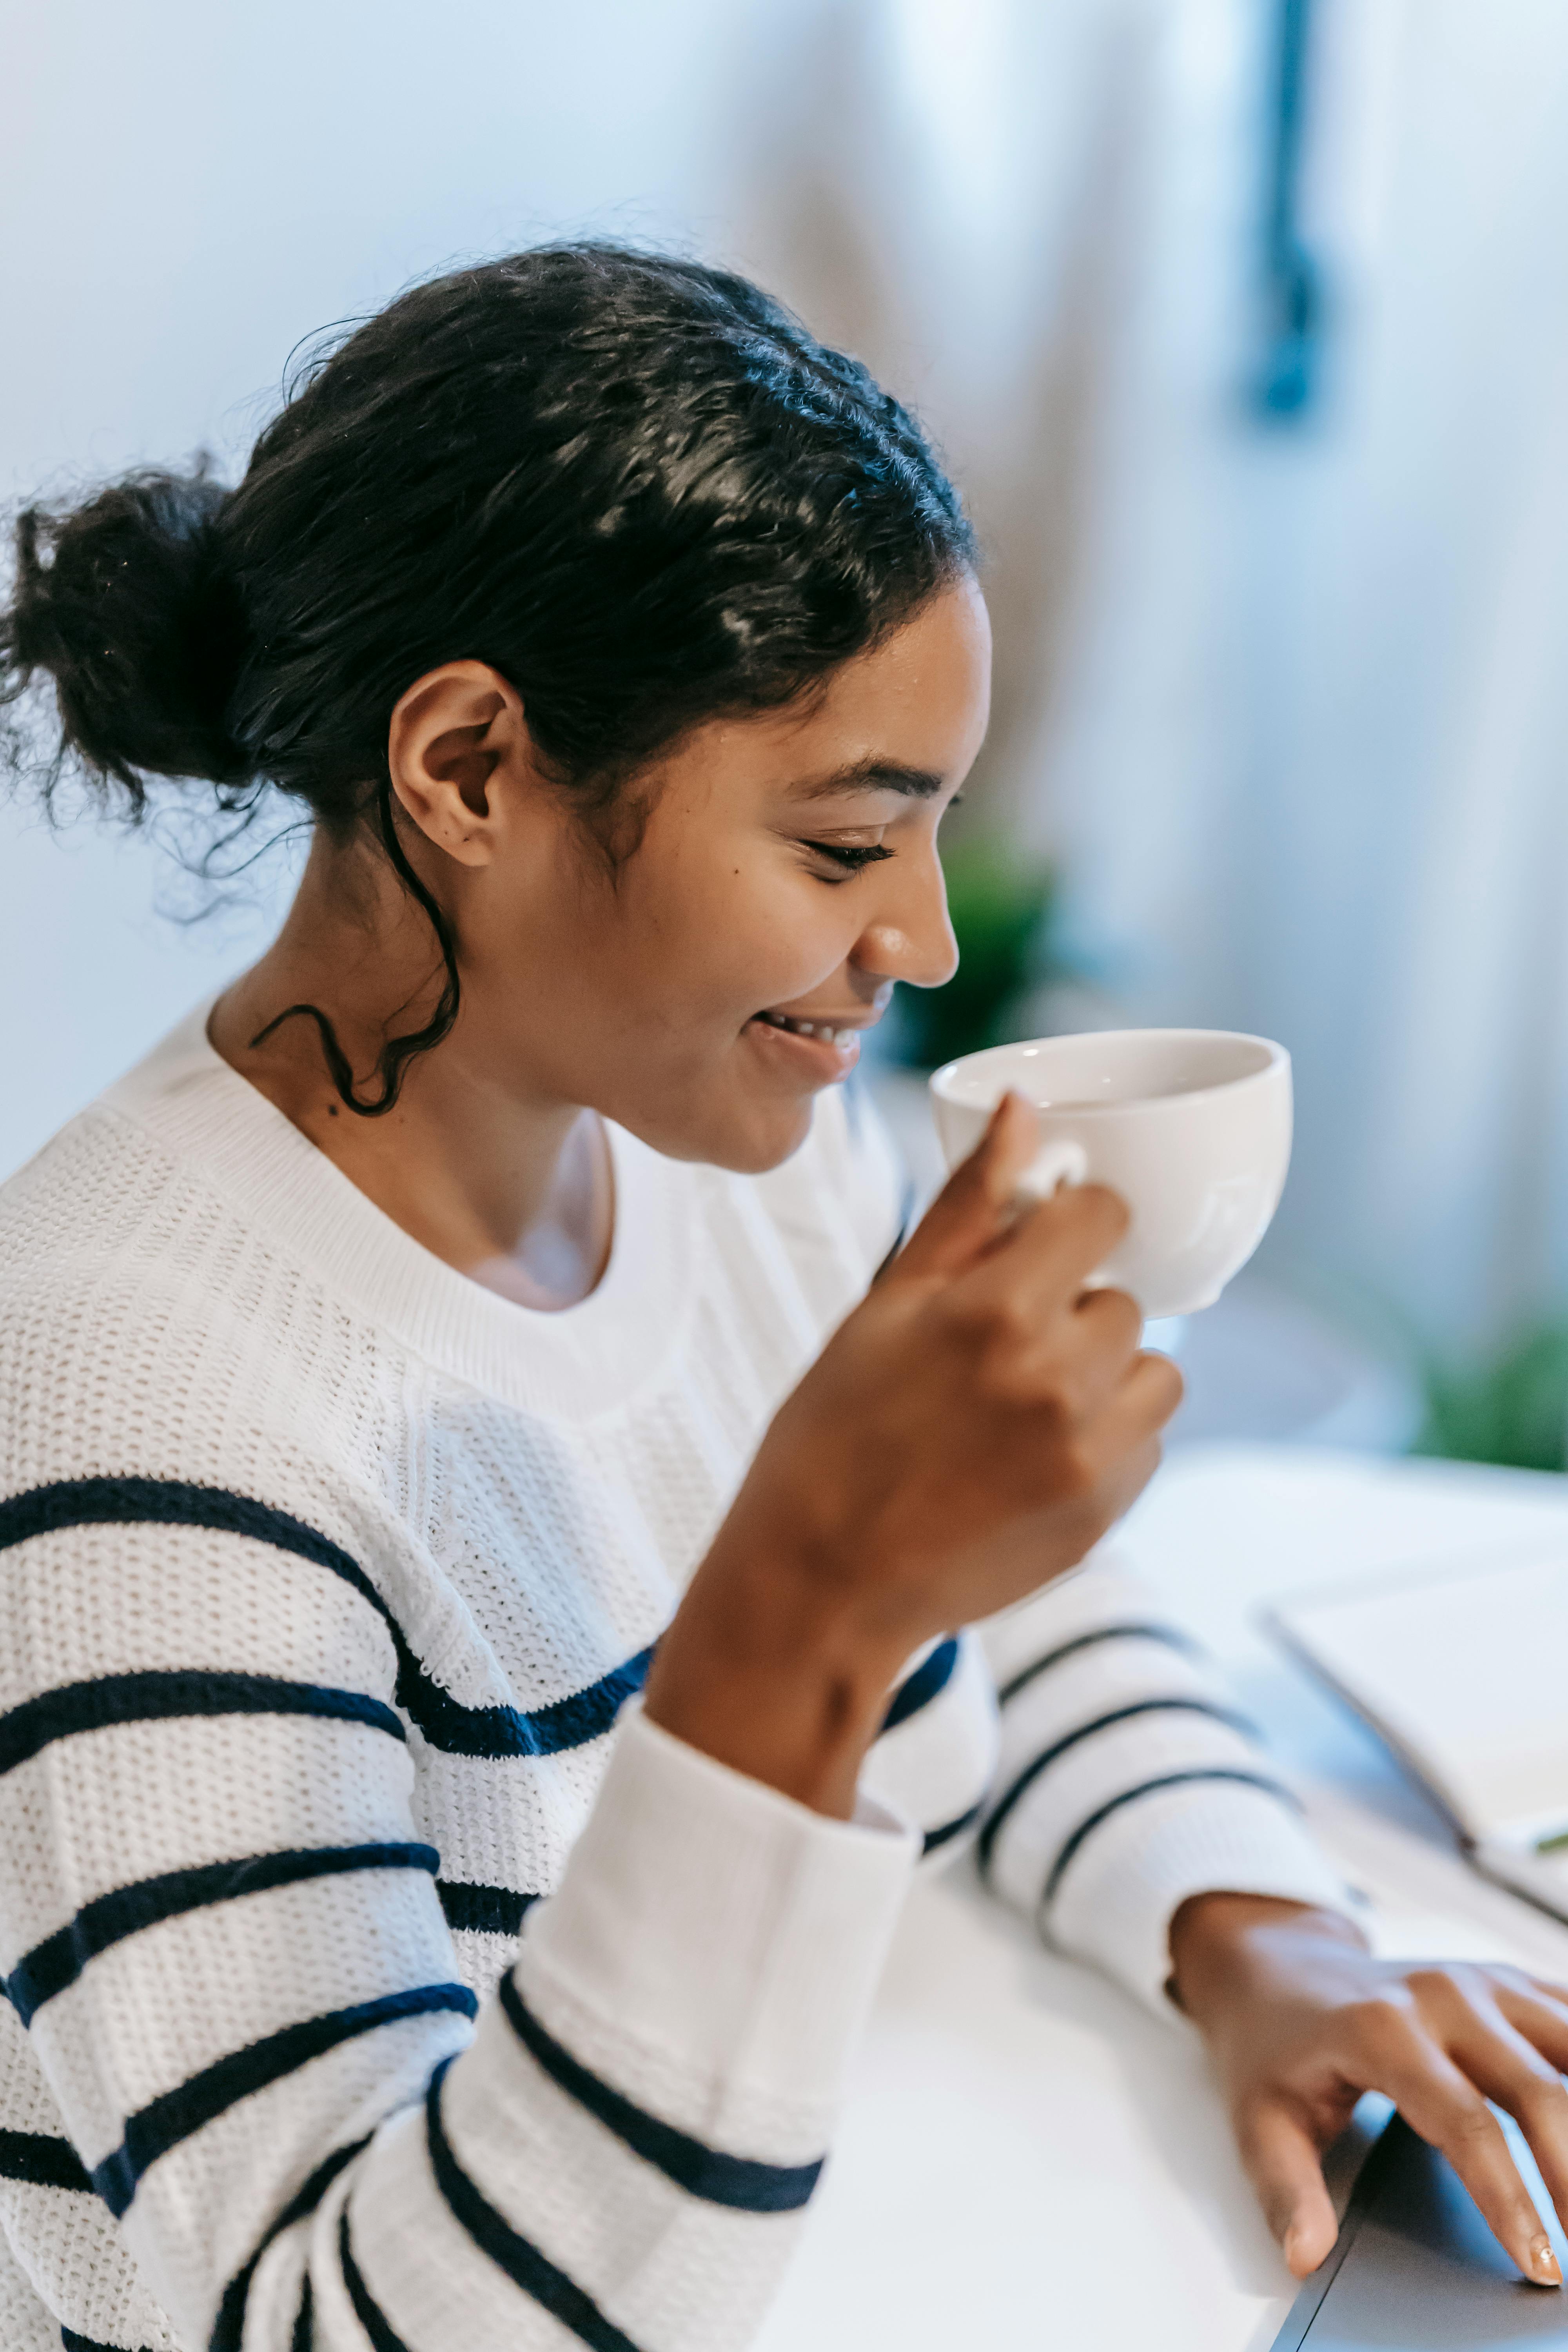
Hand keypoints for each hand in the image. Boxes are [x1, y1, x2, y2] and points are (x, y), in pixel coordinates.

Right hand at [646, 1092, 1183, 1813]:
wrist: (821, 1586)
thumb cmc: (834, 1437)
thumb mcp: (886, 1306)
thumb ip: (968, 1206)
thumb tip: (1023, 1109)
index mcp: (995, 1311)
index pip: (1098, 1216)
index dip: (1067, 1224)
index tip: (1038, 1248)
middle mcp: (1055, 1379)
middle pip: (1121, 1298)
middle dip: (1072, 1309)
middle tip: (998, 1350)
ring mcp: (1088, 1453)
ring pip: (1152, 1369)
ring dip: (1103, 1374)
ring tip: (1023, 1404)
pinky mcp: (1104, 1511)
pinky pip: (1148, 1440)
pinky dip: (1106, 1438)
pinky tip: (1032, 1457)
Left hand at [1169, 1892, 1567, 2287]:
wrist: (1278, 1968)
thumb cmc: (1273, 2048)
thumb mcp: (1259, 2121)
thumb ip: (1286, 2191)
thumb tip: (1306, 2256)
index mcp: (1382, 2029)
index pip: (1466, 2125)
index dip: (1510, 2198)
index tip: (1540, 2265)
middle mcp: (1440, 1995)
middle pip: (1537, 2090)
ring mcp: (1479, 1981)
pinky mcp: (1504, 1982)